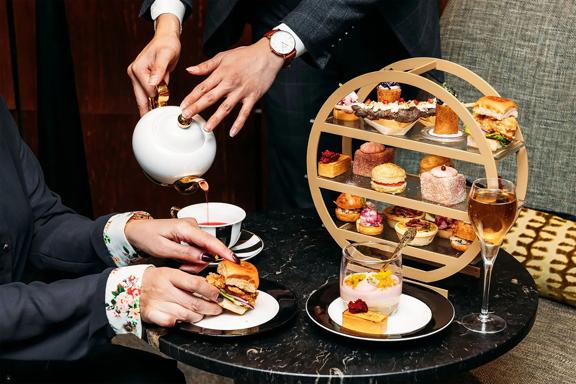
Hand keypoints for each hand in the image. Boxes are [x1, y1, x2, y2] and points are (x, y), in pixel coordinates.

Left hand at [125, 218, 239, 272]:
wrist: (137, 231)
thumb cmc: (147, 237)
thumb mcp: (164, 249)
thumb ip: (186, 254)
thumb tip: (206, 258)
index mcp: (185, 227)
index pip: (210, 241)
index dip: (224, 251)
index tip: (235, 260)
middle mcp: (192, 225)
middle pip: (208, 248)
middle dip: (199, 262)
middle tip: (182, 267)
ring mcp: (192, 228)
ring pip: (204, 251)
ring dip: (194, 262)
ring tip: (179, 264)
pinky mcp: (191, 233)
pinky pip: (199, 248)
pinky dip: (192, 257)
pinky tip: (181, 259)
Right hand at [127, 14, 180, 115]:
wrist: (166, 38)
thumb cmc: (168, 45)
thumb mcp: (166, 55)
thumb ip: (159, 69)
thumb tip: (153, 83)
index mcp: (137, 70)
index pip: (148, 92)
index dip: (159, 99)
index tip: (166, 107)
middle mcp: (134, 73)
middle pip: (142, 98)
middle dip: (150, 109)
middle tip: (154, 125)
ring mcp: (136, 76)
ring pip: (143, 98)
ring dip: (151, 106)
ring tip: (156, 120)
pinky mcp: (141, 78)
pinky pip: (147, 93)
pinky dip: (153, 100)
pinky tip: (157, 109)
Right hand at [140, 267, 221, 325]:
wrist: (133, 287)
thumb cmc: (156, 280)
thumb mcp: (172, 273)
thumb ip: (189, 279)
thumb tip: (210, 288)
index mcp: (170, 275)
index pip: (195, 284)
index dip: (210, 291)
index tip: (218, 295)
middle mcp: (164, 289)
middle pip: (193, 302)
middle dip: (210, 307)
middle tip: (217, 308)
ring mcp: (157, 303)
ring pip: (186, 314)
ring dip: (199, 316)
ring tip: (203, 313)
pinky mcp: (152, 315)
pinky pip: (171, 323)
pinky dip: (181, 322)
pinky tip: (185, 319)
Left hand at [181, 38, 283, 136]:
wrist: (268, 55)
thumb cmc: (245, 54)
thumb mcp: (223, 56)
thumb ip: (206, 66)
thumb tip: (189, 70)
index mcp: (221, 73)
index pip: (203, 87)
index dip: (191, 97)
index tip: (182, 106)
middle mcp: (230, 83)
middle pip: (211, 98)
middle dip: (197, 108)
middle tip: (186, 117)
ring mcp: (242, 91)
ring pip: (226, 107)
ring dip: (216, 119)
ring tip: (207, 128)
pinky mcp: (253, 97)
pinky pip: (245, 112)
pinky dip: (239, 123)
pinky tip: (232, 132)